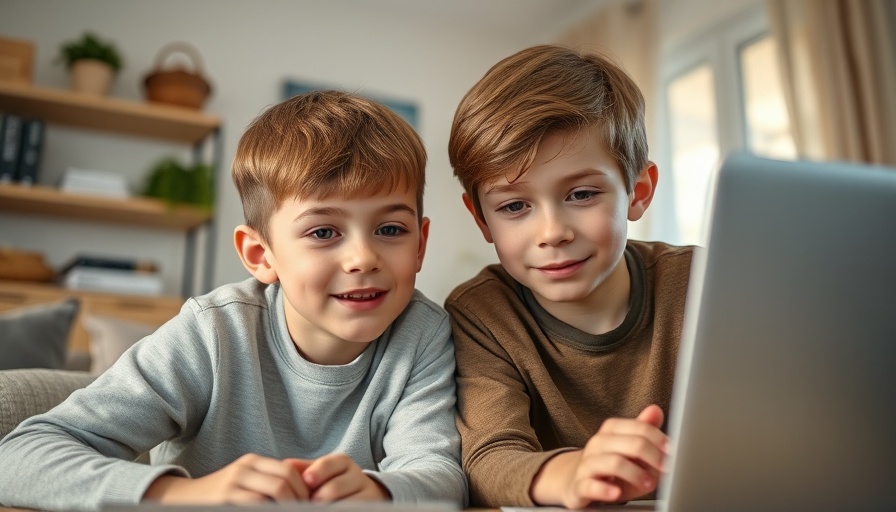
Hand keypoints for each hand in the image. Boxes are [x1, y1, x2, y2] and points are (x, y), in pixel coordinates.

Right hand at [143, 453, 308, 503]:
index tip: (310, 504)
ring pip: (273, 493)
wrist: (182, 498)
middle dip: (299, 500)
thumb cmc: (221, 494)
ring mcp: (232, 484)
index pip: (288, 470)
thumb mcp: (244, 481)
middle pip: (283, 482)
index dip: (304, 489)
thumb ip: (267, 482)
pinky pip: (257, 506)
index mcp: (252, 462)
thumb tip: (303, 494)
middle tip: (307, 511)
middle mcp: (243, 469)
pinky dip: (270, 510)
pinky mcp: (224, 500)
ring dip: (288, 507)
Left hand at [294, 453, 390, 501]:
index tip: (306, 481)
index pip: (329, 464)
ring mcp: (367, 493)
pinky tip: (329, 511)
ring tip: (316, 509)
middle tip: (309, 503)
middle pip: (336, 487)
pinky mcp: (372, 507)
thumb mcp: (320, 473)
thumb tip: (286, 464)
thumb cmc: (333, 483)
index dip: (317, 473)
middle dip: (320, 497)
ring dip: (331, 507)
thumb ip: (304, 469)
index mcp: (342, 462)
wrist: (363, 495)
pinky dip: (342, 510)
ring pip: (347, 503)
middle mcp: (357, 475)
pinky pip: (356, 509)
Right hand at [531, 404, 668, 508]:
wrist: (575, 481)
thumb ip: (644, 431)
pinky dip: (605, 490)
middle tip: (667, 469)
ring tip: (648, 484)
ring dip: (636, 474)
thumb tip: (656, 410)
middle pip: (631, 443)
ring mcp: (587, 464)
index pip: (640, 428)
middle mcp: (598, 443)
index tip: (674, 452)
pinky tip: (617, 493)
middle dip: (653, 456)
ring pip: (613, 463)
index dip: (660, 440)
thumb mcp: (629, 448)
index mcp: (611, 430)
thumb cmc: (610, 466)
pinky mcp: (579, 486)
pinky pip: (590, 485)